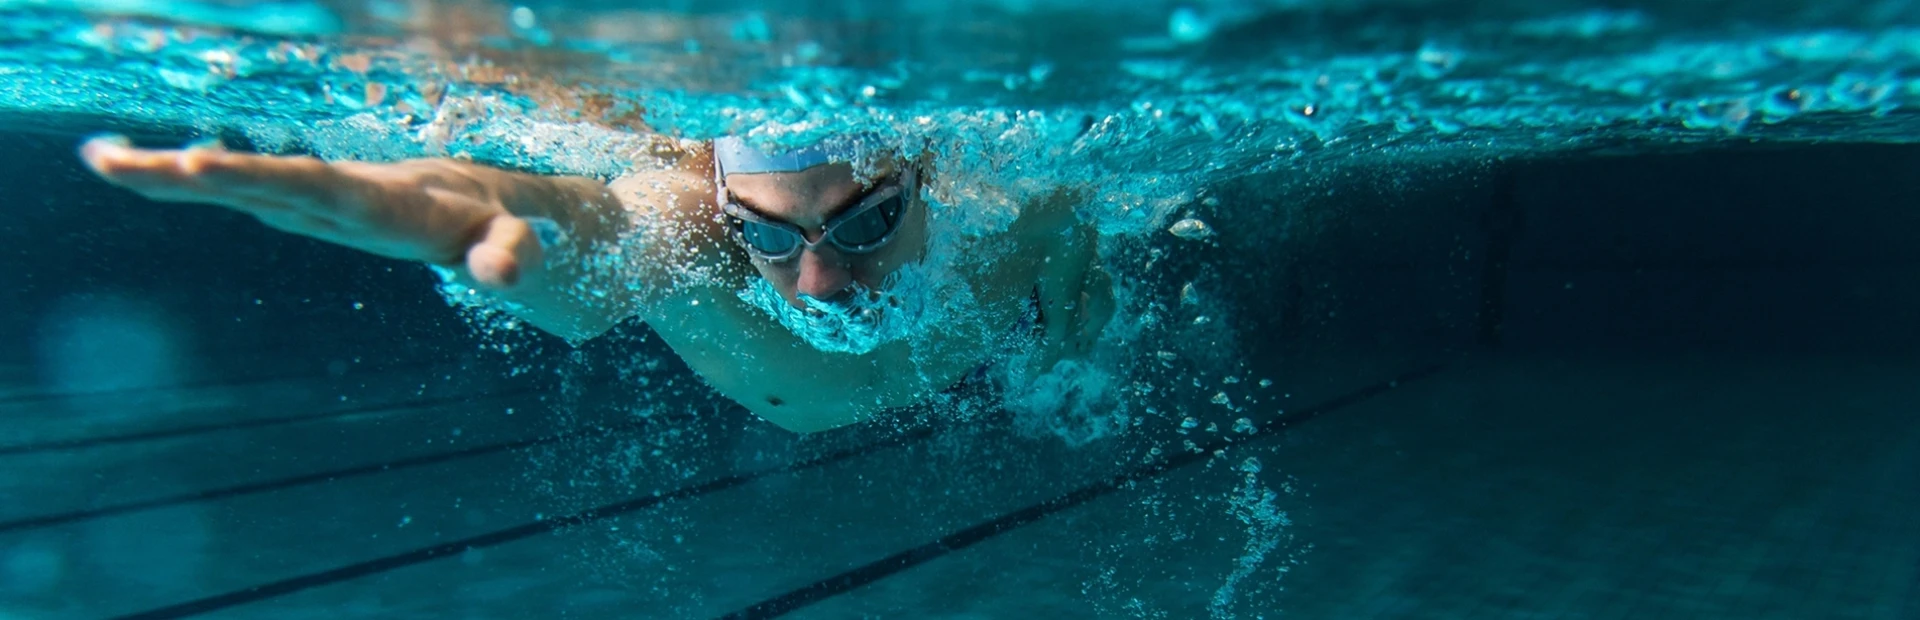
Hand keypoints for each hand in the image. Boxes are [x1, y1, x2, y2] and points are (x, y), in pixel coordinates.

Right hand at [79, 136, 543, 289]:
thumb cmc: (506, 227)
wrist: (493, 200)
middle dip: (195, 173)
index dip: (262, 177)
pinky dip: (192, 182)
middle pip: (265, 181)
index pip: (319, 187)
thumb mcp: (519, 245)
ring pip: (244, 185)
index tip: (201, 164)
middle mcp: (345, 192)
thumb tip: (504, 273)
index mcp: (390, 201)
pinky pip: (246, 193)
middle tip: (118, 162)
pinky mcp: (306, 207)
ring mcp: (321, 199)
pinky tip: (136, 172)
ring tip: (104, 160)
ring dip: (175, 174)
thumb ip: (511, 255)